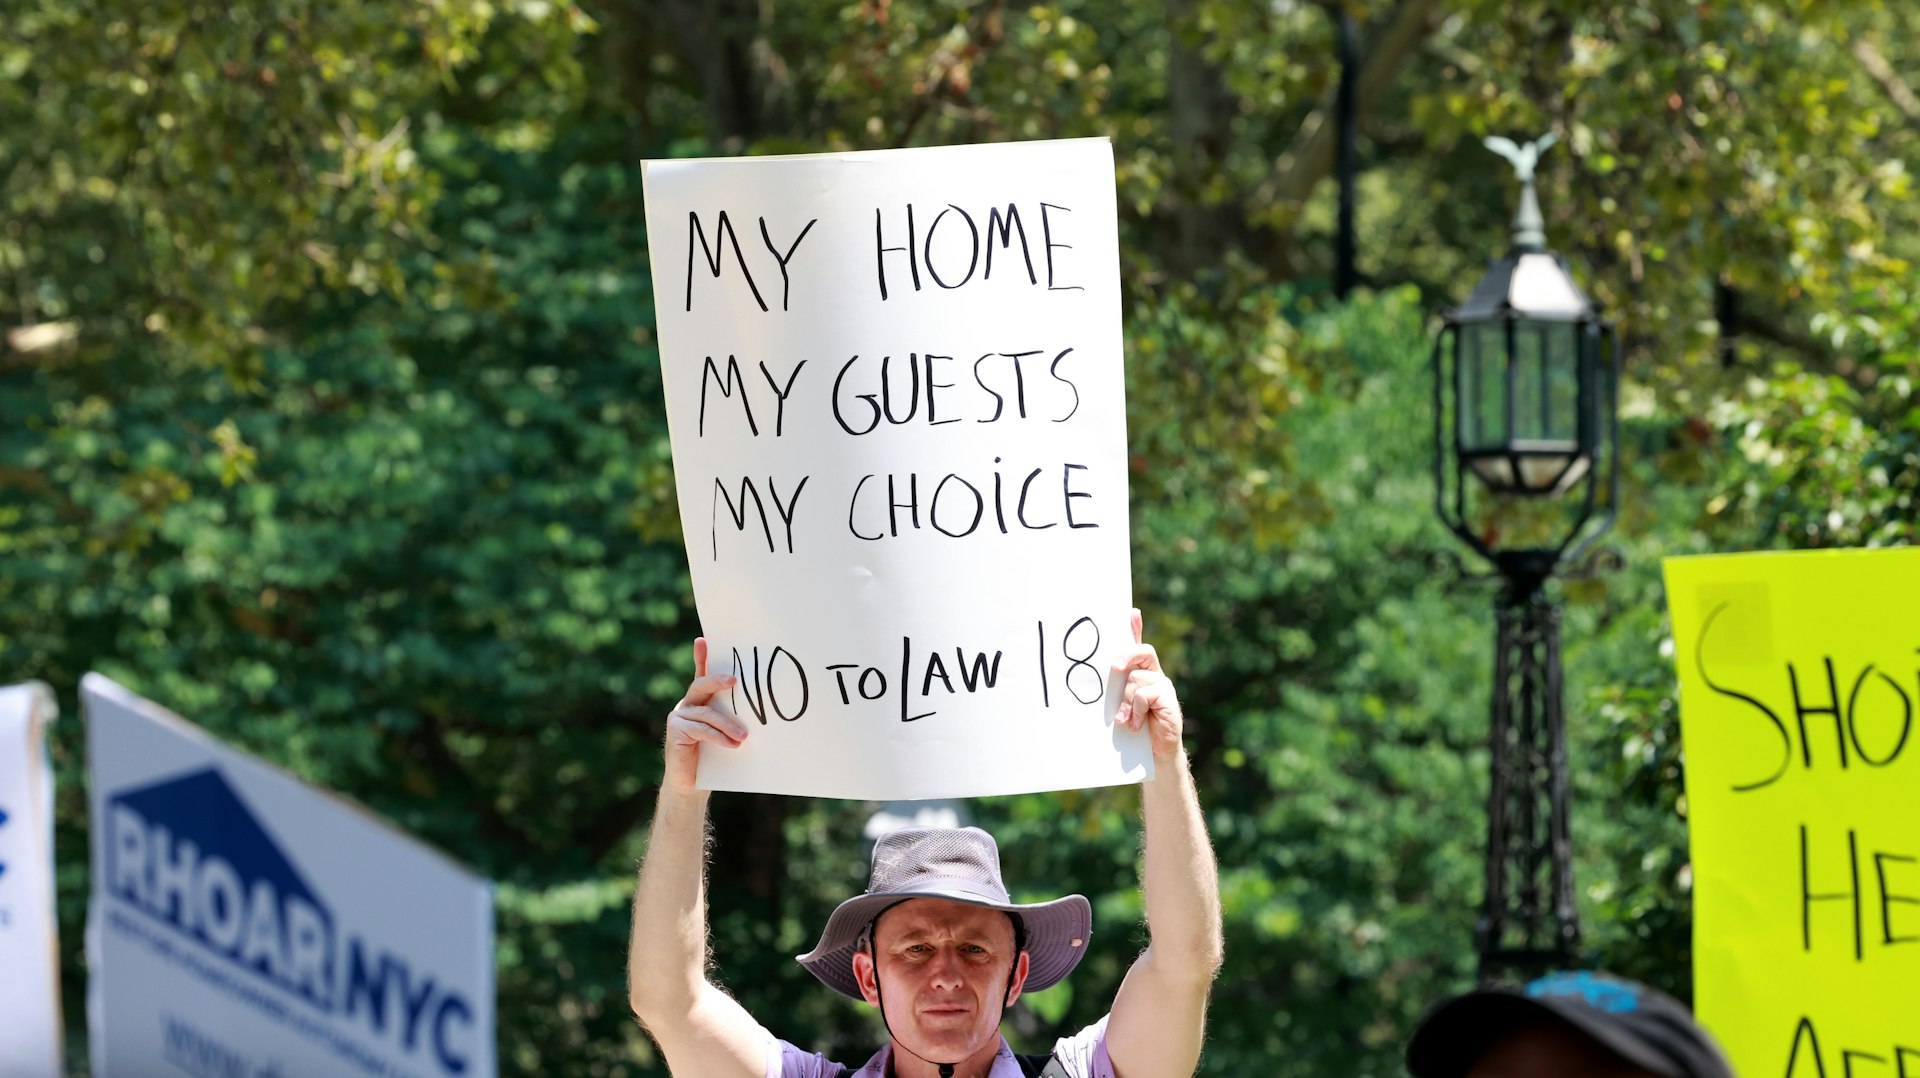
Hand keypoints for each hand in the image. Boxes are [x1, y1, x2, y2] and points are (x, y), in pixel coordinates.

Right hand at [663, 638, 748, 792]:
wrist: (691, 784)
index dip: (701, 657)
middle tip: (735, 680)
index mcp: (698, 701)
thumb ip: (731, 718)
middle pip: (701, 686)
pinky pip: (701, 729)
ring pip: (706, 713)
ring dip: (727, 724)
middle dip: (718, 680)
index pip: (701, 675)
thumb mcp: (724, 733)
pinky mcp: (675, 731)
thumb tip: (758, 709)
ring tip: (744, 736)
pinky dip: (719, 736)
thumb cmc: (712, 756)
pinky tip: (733, 744)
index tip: (703, 640)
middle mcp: (686, 705)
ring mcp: (678, 717)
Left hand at [1112, 609, 1184, 760]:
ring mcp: (1163, 685)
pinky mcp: (1168, 698)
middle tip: (1114, 668)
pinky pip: (1144, 695)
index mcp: (1142, 672)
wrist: (1156, 751)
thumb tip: (1105, 674)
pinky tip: (1136, 723)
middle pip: (1141, 652)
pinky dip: (1136, 710)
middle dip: (1126, 657)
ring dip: (1126, 702)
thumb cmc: (1134, 726)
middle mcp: (1154, 674)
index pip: (1138, 645)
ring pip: (1136, 680)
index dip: (1135, 628)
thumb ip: (1116, 689)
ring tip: (1125, 719)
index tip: (1131, 613)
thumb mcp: (1122, 704)